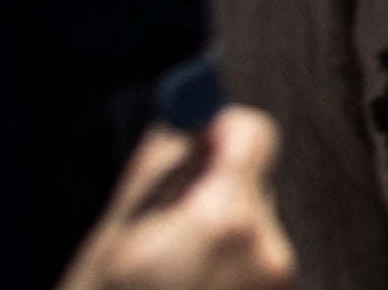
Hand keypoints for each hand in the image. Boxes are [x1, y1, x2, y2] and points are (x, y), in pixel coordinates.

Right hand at [57, 110, 294, 289]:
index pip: (252, 135)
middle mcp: (264, 251)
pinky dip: (226, 275)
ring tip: (166, 281)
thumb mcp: (112, 241)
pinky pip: (256, 270)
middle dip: (212, 195)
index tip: (195, 143)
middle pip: (253, 185)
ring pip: (253, 231)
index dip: (220, 133)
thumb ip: (159, 168)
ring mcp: (275, 286)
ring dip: (218, 240)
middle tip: (160, 235)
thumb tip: (189, 113)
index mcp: (223, 219)